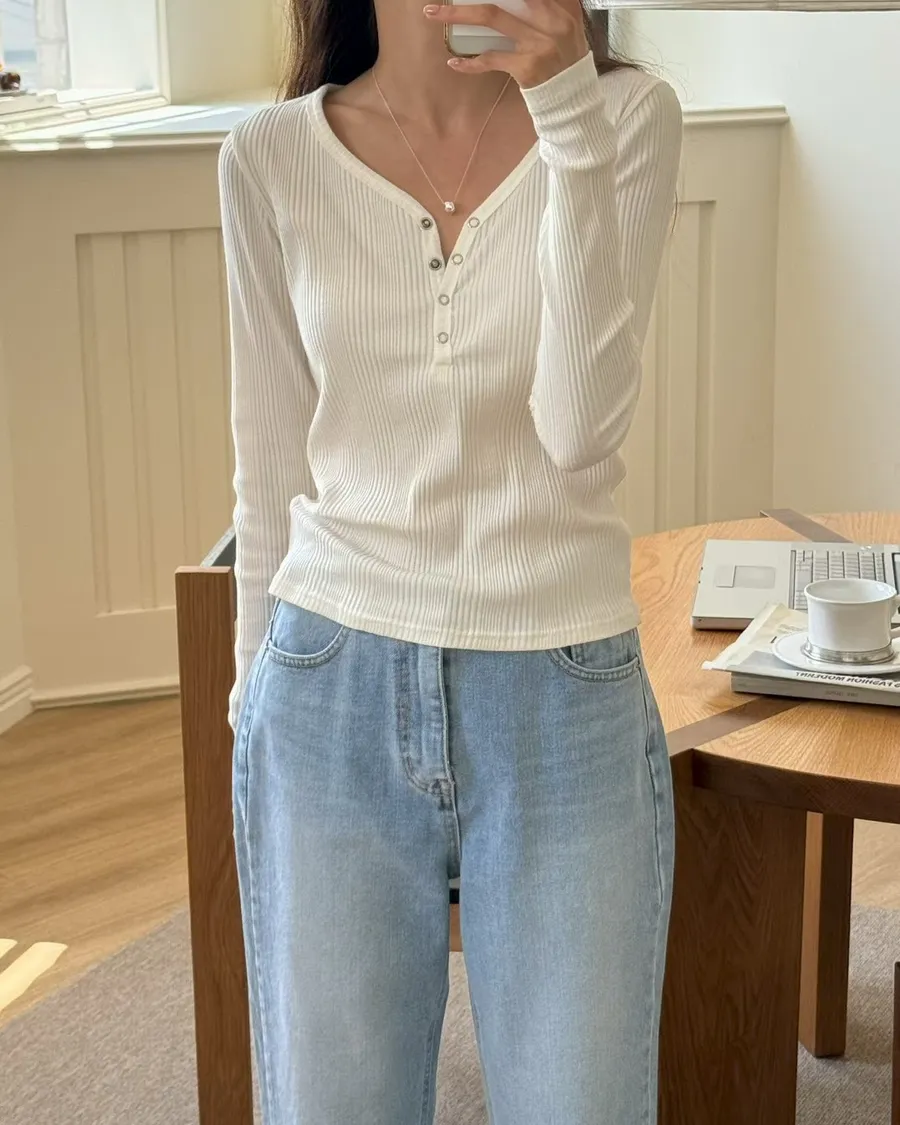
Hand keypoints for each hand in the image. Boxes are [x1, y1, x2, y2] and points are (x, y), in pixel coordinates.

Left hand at [424, 1, 589, 88]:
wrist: (574, 102)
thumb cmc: (566, 66)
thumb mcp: (565, 33)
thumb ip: (545, 13)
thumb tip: (518, 2)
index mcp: (559, 12)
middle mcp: (550, 24)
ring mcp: (537, 46)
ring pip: (491, 19)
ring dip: (458, 15)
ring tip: (434, 14)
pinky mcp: (526, 68)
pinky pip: (491, 60)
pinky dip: (471, 63)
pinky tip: (455, 63)